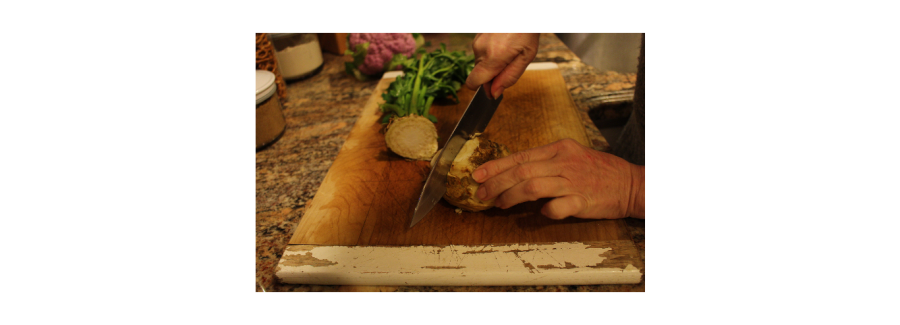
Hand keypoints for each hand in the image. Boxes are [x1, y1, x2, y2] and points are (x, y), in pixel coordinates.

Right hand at [465, 32, 539, 98]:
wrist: (520, 8)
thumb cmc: (526, 30)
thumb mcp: (526, 56)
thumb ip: (509, 77)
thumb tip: (494, 93)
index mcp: (492, 58)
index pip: (472, 83)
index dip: (483, 89)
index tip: (495, 87)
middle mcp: (479, 49)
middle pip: (479, 73)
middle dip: (493, 73)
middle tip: (511, 62)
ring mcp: (477, 40)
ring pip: (481, 61)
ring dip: (494, 61)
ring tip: (509, 48)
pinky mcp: (477, 35)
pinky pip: (482, 50)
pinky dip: (492, 51)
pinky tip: (504, 42)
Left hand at [472, 138, 645, 219]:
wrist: (630, 183)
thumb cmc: (598, 171)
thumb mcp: (570, 157)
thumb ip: (544, 163)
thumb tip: (513, 174)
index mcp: (559, 149)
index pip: (520, 156)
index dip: (496, 166)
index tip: (478, 174)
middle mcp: (564, 162)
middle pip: (521, 171)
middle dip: (496, 183)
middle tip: (482, 193)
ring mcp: (574, 181)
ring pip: (533, 186)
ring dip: (511, 196)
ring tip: (500, 204)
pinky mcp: (583, 201)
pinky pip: (558, 207)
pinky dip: (546, 211)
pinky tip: (540, 214)